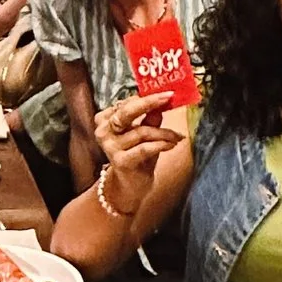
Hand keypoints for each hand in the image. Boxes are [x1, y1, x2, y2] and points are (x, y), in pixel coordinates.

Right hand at [93, 91, 179, 219]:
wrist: (129, 187)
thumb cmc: (138, 157)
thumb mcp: (144, 134)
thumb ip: (150, 118)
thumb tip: (163, 101)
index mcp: (105, 120)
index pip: (126, 103)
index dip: (147, 98)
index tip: (166, 94)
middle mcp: (103, 131)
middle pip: (127, 112)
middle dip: (150, 102)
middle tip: (169, 97)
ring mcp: (110, 147)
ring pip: (142, 132)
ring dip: (164, 133)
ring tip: (177, 136)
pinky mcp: (120, 161)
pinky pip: (145, 148)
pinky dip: (161, 144)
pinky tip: (172, 144)